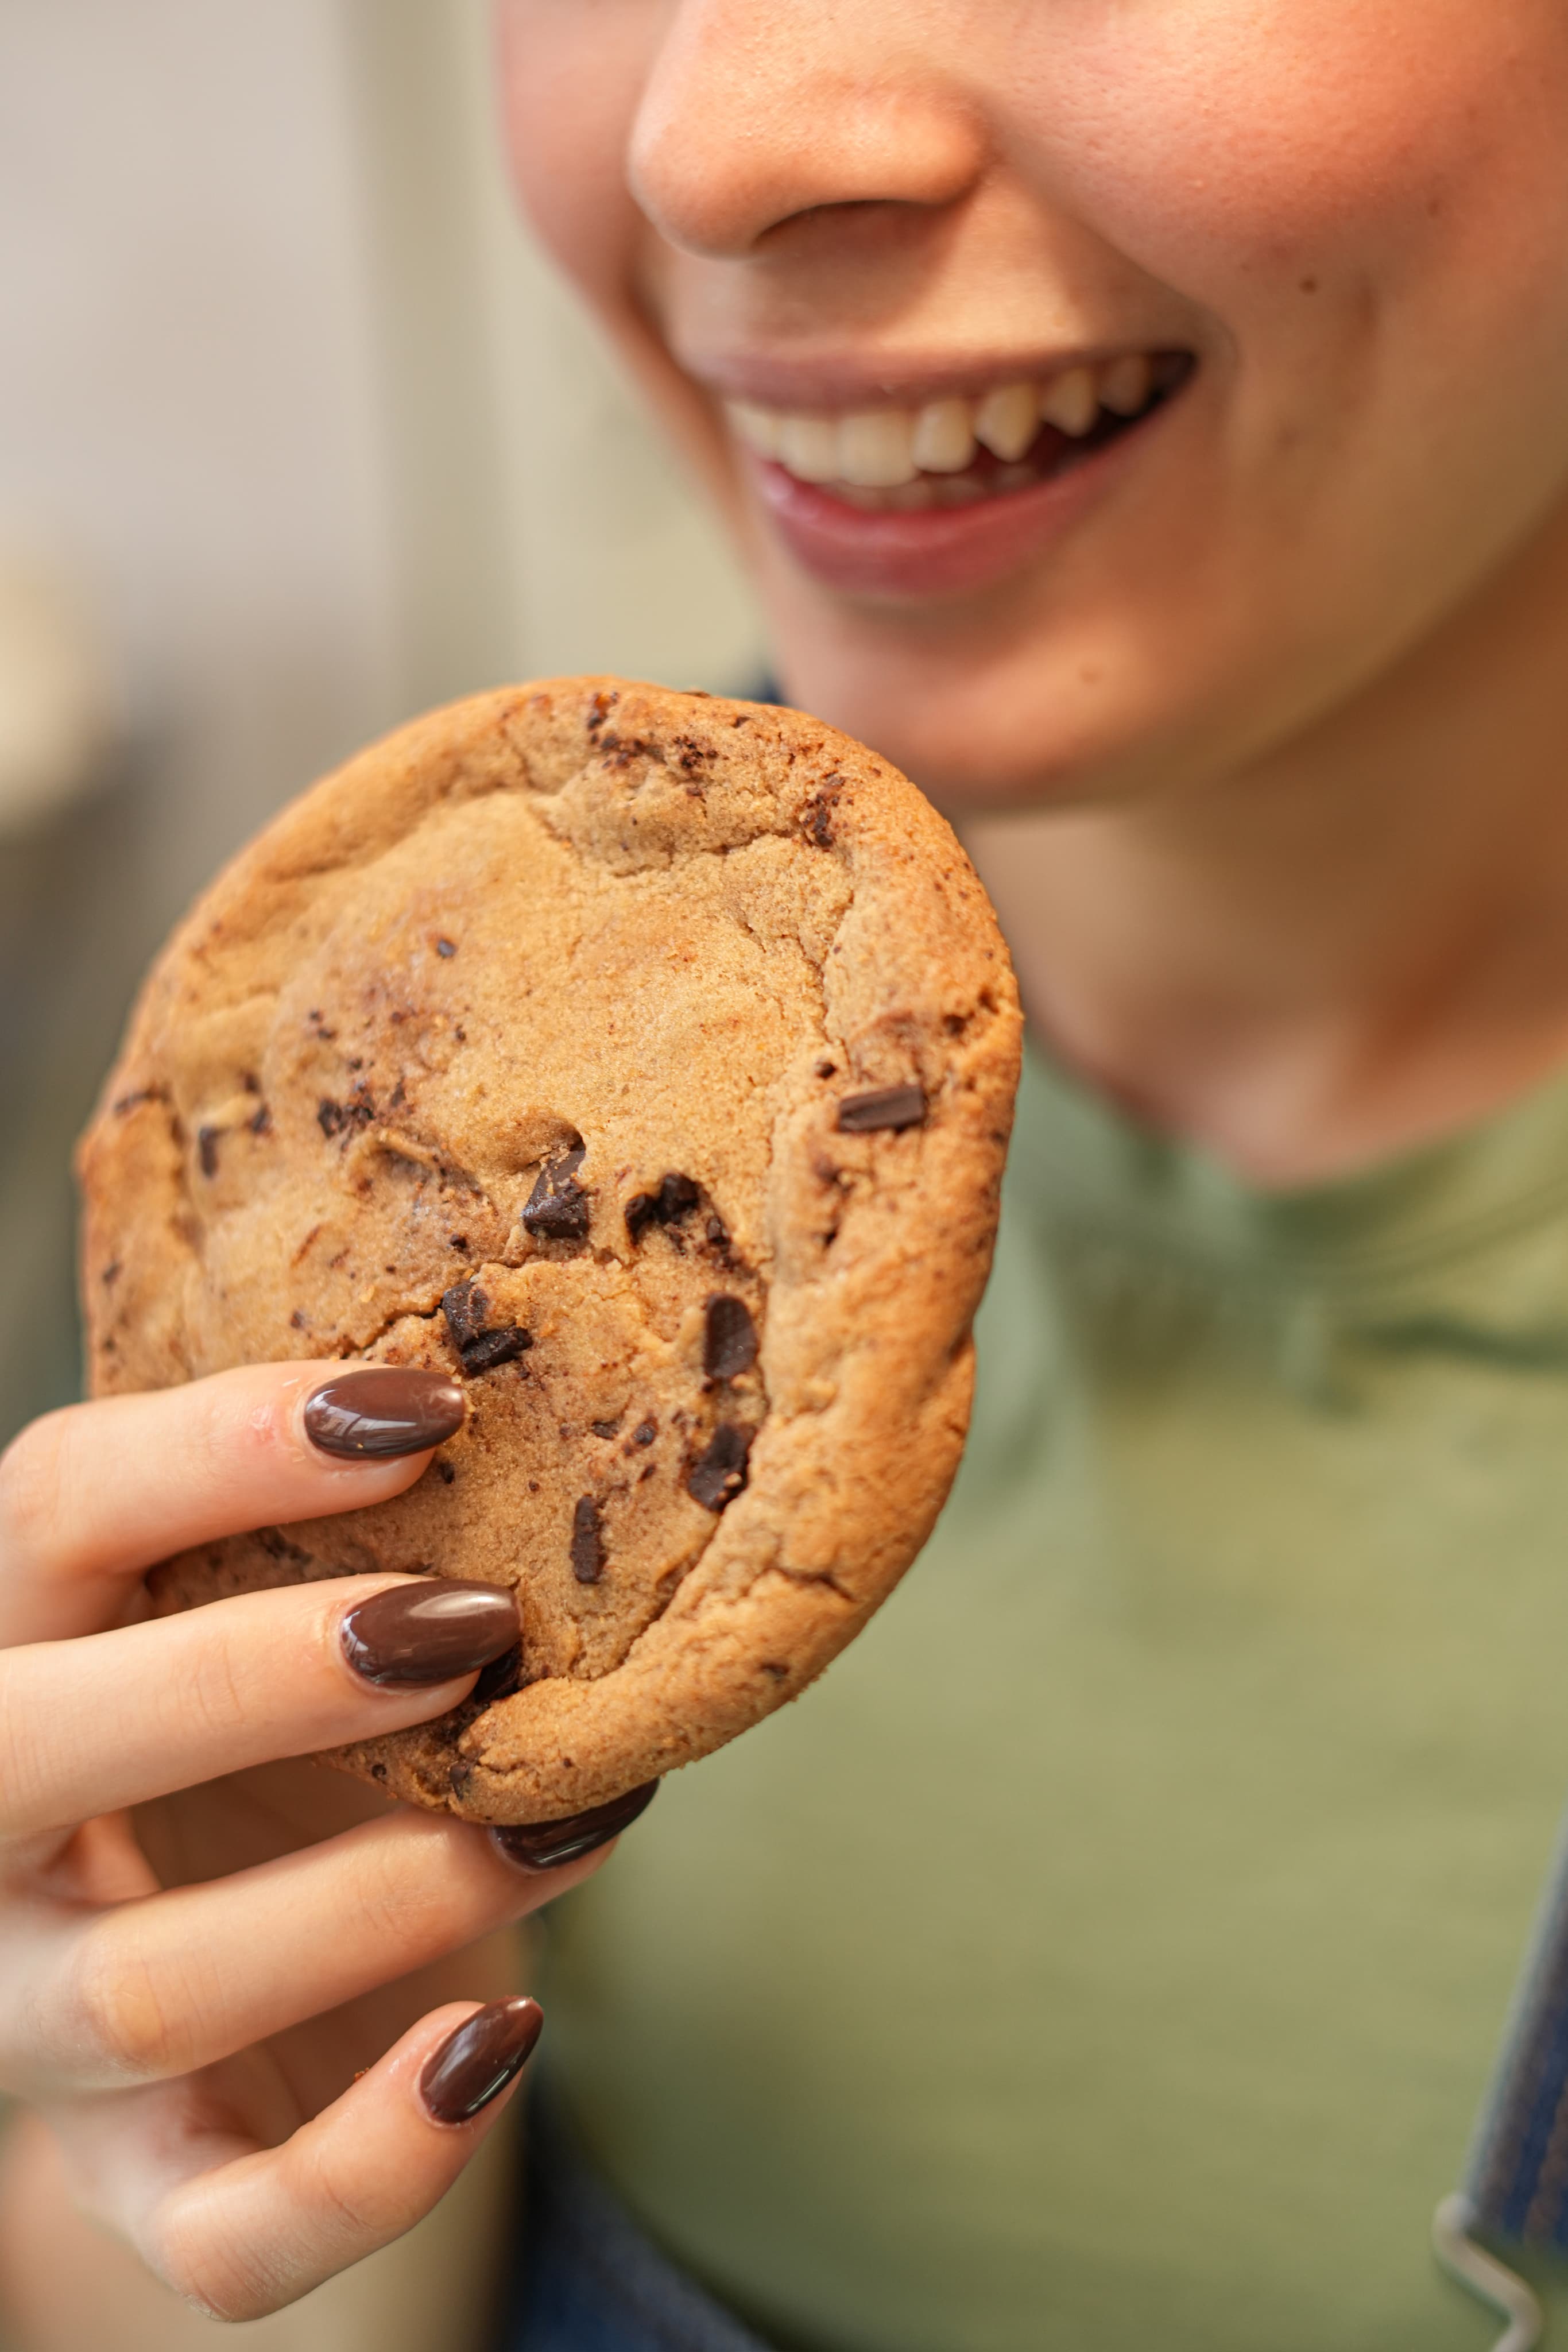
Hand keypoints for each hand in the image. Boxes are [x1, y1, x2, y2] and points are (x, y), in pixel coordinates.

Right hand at [0, 1362, 621, 2322]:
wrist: (239, 1950)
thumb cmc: (275, 1726)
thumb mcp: (274, 1606)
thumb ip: (349, 1533)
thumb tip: (586, 1435)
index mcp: (15, 1640)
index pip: (54, 1506)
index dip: (219, 1445)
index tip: (431, 1408)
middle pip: (28, 1748)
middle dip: (246, 1678)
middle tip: (464, 1626)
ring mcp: (41, 2024)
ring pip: (149, 1990)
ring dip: (378, 1899)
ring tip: (564, 1821)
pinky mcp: (141, 2179)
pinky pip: (222, 2227)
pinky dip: (368, 2161)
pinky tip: (499, 2047)